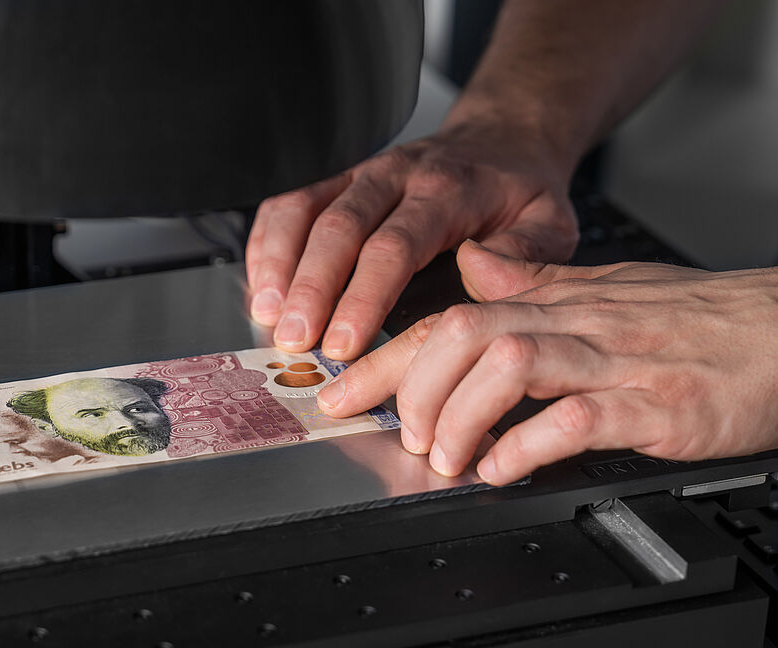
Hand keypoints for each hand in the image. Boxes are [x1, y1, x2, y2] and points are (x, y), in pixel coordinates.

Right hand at [245, 118, 578, 360]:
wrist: (503, 140)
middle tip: (293, 339)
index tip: (344, 343)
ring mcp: (361, 173)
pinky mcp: (338, 177)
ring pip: (304, 207)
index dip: (363, 296)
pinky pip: (290, 200)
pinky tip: (260, 282)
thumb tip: (481, 275)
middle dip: (310, 287)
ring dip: (279, 262)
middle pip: (339, 227)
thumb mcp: (550, 223)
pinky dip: (267, 240)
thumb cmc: (520, 194)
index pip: (395, 245)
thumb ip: (525, 255)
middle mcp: (397, 175)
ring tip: (266, 313)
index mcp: (447, 191)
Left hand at [316, 240, 777, 484]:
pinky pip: (576, 419)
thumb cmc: (701, 320)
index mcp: (558, 300)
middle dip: (411, 385)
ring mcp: (617, 362)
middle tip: (398, 433)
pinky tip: (501, 469)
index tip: (338, 394)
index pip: (450, 316)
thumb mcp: (606, 290)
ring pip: (510, 363)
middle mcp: (577, 322)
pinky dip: (526, 445)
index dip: (384, 357)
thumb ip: (532, 280)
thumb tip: (470, 265)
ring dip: (458, 415)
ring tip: (441, 456)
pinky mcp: (658, 405)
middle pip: (465, 332)